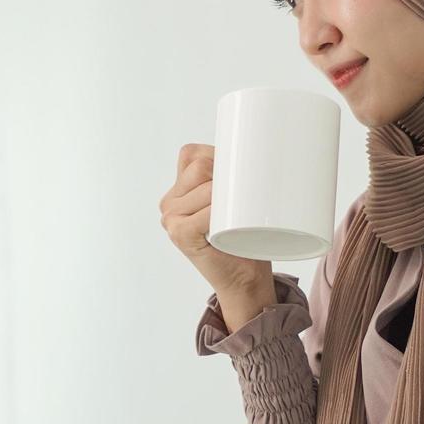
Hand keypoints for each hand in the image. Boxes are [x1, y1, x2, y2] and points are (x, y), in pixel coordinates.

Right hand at [160, 143, 274, 295]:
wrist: (244, 280)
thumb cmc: (244, 239)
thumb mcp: (234, 199)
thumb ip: (229, 176)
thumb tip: (254, 143)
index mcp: (178, 190)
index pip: (192, 153)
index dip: (218, 159)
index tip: (238, 178)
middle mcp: (169, 202)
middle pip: (200, 165)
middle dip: (227, 176)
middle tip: (242, 200)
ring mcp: (171, 218)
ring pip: (206, 185)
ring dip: (228, 196)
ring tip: (235, 215)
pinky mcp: (179, 233)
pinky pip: (205, 210)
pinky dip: (220, 214)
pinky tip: (226, 224)